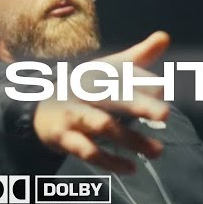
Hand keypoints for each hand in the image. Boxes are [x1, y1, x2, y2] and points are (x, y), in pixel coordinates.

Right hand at [33, 31, 169, 173]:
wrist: (37, 106)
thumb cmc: (84, 88)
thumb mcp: (107, 70)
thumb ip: (138, 57)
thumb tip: (165, 36)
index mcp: (97, 72)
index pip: (122, 73)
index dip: (142, 80)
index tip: (162, 87)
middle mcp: (84, 91)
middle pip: (112, 95)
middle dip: (138, 104)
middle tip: (165, 114)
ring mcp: (73, 114)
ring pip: (102, 126)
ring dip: (130, 139)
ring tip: (158, 151)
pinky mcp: (65, 138)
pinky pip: (88, 151)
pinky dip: (110, 161)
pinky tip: (131, 167)